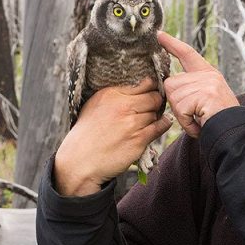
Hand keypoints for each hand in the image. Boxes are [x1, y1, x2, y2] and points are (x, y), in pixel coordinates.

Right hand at [54, 78, 171, 196]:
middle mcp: (123, 106)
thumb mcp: (95, 105)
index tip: (152, 91)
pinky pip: (159, 127)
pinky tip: (161, 124)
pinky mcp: (139, 139)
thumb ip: (116, 95)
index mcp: (111, 94)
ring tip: (147, 120)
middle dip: (155, 101)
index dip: (151, 87)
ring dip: (155, 115)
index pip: (144, 83)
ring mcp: (132, 123)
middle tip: (153, 106)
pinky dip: (163, 124)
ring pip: (156, 113)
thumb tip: (140, 86)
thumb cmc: (87, 133)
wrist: (80, 160)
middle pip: (154, 97)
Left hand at [158, 31, 238, 137]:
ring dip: (182, 115)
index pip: (187, 54)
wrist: (235, 132)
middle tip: (193, 114)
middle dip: (176, 103)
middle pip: (171, 83)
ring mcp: (207, 84)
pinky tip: (199, 125)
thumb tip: (169, 84)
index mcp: (208, 74)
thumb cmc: (219, 120)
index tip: (160, 35)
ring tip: (198, 120)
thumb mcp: (207, 98)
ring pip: (173, 98)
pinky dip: (186, 123)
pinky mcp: (205, 95)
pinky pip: (180, 110)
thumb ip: (191, 87)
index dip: (172, 44)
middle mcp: (208, 75)